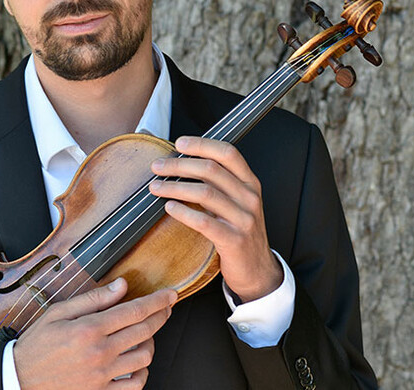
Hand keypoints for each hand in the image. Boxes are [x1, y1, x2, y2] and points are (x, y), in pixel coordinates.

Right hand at [14, 277, 176, 388]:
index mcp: (90, 329)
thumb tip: (122, 285)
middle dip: (161, 315)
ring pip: (144, 357)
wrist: (19, 381)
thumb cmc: (38, 344)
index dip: (158, 301)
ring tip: (146, 332)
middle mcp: (100, 352)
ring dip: (151, 341)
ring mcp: (102, 376)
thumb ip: (94, 299)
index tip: (170, 294)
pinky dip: (142, 371)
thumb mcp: (59, 312)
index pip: (135, 310)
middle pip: (144, 330)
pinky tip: (137, 360)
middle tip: (166, 307)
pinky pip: (134, 385)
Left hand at [150, 136, 282, 302]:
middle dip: (179, 164)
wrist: (257, 270)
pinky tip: (169, 208)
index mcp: (250, 182)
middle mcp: (249, 196)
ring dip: (175, 186)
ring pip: (206, 192)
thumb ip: (218, 183)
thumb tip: (183, 163)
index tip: (179, 143)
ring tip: (156, 187)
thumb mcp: (236, 202)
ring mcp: (244, 218)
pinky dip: (183, 212)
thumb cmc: (239, 231)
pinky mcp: (234, 240)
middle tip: (157, 166)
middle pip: (211, 169)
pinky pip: (204, 222)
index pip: (227, 153)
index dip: (202, 144)